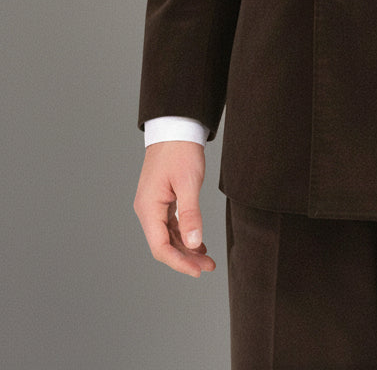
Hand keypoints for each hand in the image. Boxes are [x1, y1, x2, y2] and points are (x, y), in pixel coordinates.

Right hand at [134, 141, 215, 277]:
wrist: (175, 127)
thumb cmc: (180, 150)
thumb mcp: (188, 182)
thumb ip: (190, 214)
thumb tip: (193, 242)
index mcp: (148, 207)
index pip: (160, 247)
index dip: (179, 262)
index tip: (198, 271)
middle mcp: (147, 209)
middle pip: (163, 245)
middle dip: (185, 258)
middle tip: (208, 266)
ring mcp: (153, 205)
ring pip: (167, 236)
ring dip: (186, 249)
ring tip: (207, 259)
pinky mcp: (161, 200)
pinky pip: (170, 225)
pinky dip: (184, 235)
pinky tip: (198, 242)